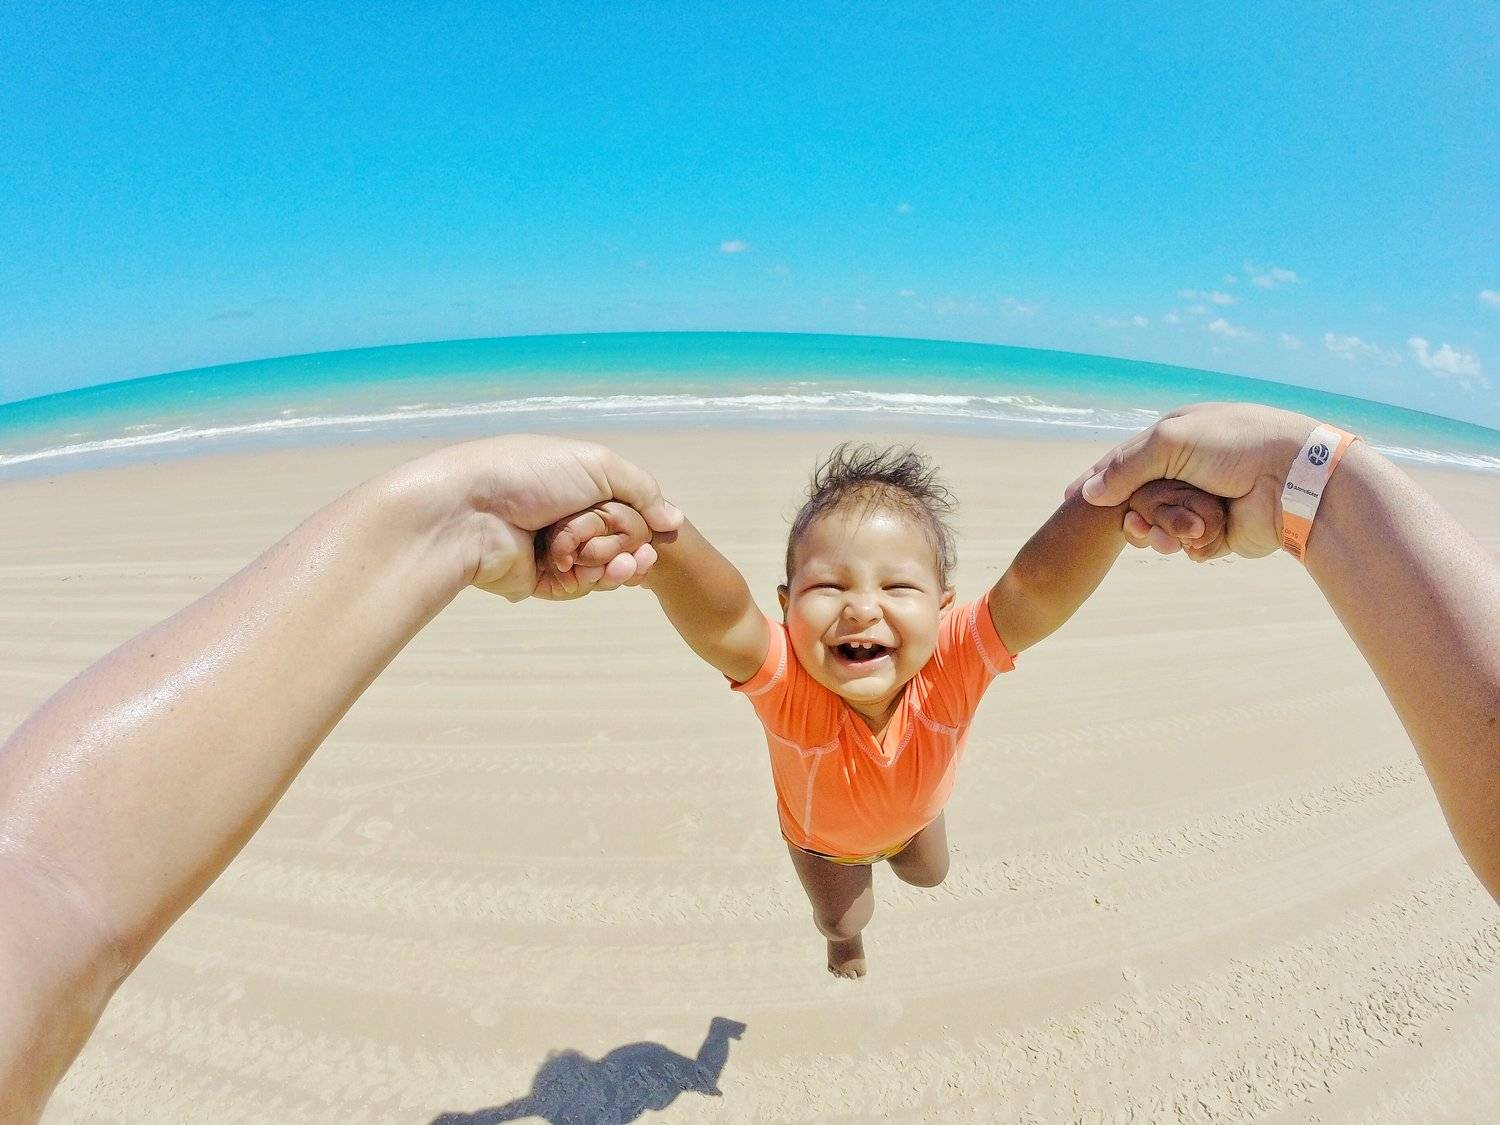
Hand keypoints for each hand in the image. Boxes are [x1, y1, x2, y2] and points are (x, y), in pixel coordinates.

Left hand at [423, 435, 681, 600]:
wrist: (470, 511)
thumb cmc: (527, 475)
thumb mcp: (597, 465)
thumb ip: (642, 490)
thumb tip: (673, 520)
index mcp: (573, 482)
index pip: (624, 505)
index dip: (644, 521)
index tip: (660, 533)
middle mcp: (563, 513)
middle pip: (619, 538)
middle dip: (634, 545)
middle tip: (643, 553)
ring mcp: (551, 548)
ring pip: (603, 565)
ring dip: (618, 564)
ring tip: (626, 565)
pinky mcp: (539, 580)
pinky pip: (580, 586)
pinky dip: (596, 580)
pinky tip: (605, 573)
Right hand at [1066, 402, 1315, 557]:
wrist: (1292, 477)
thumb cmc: (1235, 445)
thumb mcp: (1170, 441)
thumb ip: (1125, 466)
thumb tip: (1087, 494)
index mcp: (1177, 439)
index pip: (1125, 460)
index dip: (1097, 479)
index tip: (1069, 499)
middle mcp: (1188, 470)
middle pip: (1138, 498)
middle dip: (1131, 514)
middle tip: (1132, 526)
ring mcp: (1204, 501)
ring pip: (1160, 526)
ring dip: (1159, 533)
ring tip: (1168, 538)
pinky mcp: (1220, 532)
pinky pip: (1188, 545)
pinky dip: (1188, 546)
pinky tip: (1193, 543)